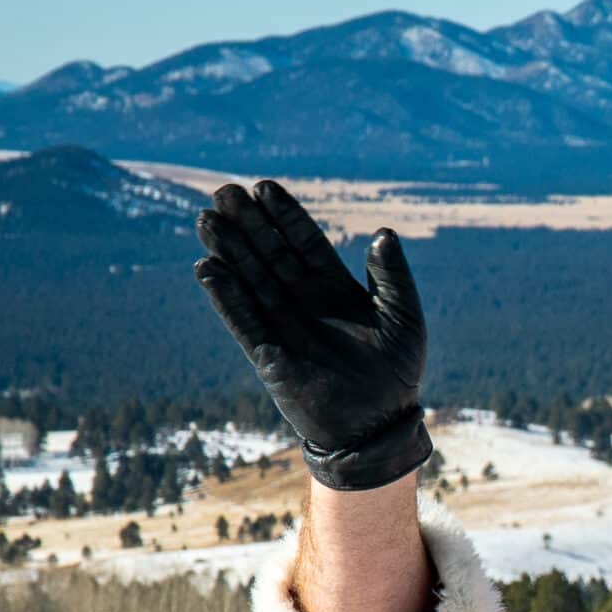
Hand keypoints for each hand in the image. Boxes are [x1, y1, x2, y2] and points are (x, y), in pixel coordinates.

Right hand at [194, 180, 431, 491]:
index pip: (304, 243)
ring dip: (229, 251)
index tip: (264, 187)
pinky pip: (242, 320)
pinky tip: (208, 269)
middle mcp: (304, 301)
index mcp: (335, 288)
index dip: (285, 216)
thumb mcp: (404, 316)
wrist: (379, 424)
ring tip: (207, 220)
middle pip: (270, 254)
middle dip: (248, 224)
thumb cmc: (398, 370)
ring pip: (250, 280)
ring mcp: (283, 324)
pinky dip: (226, 297)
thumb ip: (392, 275)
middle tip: (224, 192)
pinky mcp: (268, 354)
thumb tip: (384, 233)